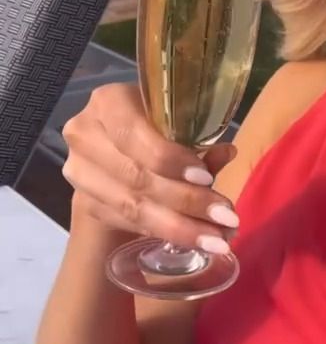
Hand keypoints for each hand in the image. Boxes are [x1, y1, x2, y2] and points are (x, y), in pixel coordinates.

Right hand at [61, 83, 239, 249]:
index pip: (133, 134)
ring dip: (180, 226)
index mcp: (108, 102)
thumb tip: (228, 153)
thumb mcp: (175, 125)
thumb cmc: (152, 129)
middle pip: (136, 175)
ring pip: (132, 206)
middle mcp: (85, 135)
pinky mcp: (86, 203)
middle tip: (227, 217)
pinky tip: (195, 241)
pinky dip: (164, 233)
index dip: (169, 159)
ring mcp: (80, 172)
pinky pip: (129, 223)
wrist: (114, 153)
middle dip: (187, 200)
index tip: (207, 178)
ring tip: (218, 238)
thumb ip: (198, 140)